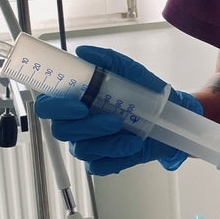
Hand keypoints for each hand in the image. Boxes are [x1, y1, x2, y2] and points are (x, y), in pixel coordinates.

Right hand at [33, 45, 203, 174]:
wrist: (170, 117)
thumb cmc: (147, 93)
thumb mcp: (130, 70)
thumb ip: (106, 59)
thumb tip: (83, 52)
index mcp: (77, 100)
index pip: (49, 105)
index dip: (57, 107)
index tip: (80, 105)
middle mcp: (78, 122)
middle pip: (62, 130)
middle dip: (88, 126)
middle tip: (114, 121)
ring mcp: (88, 143)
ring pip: (81, 150)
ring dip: (107, 143)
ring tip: (132, 134)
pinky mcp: (102, 161)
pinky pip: (98, 166)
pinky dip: (116, 157)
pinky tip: (132, 145)